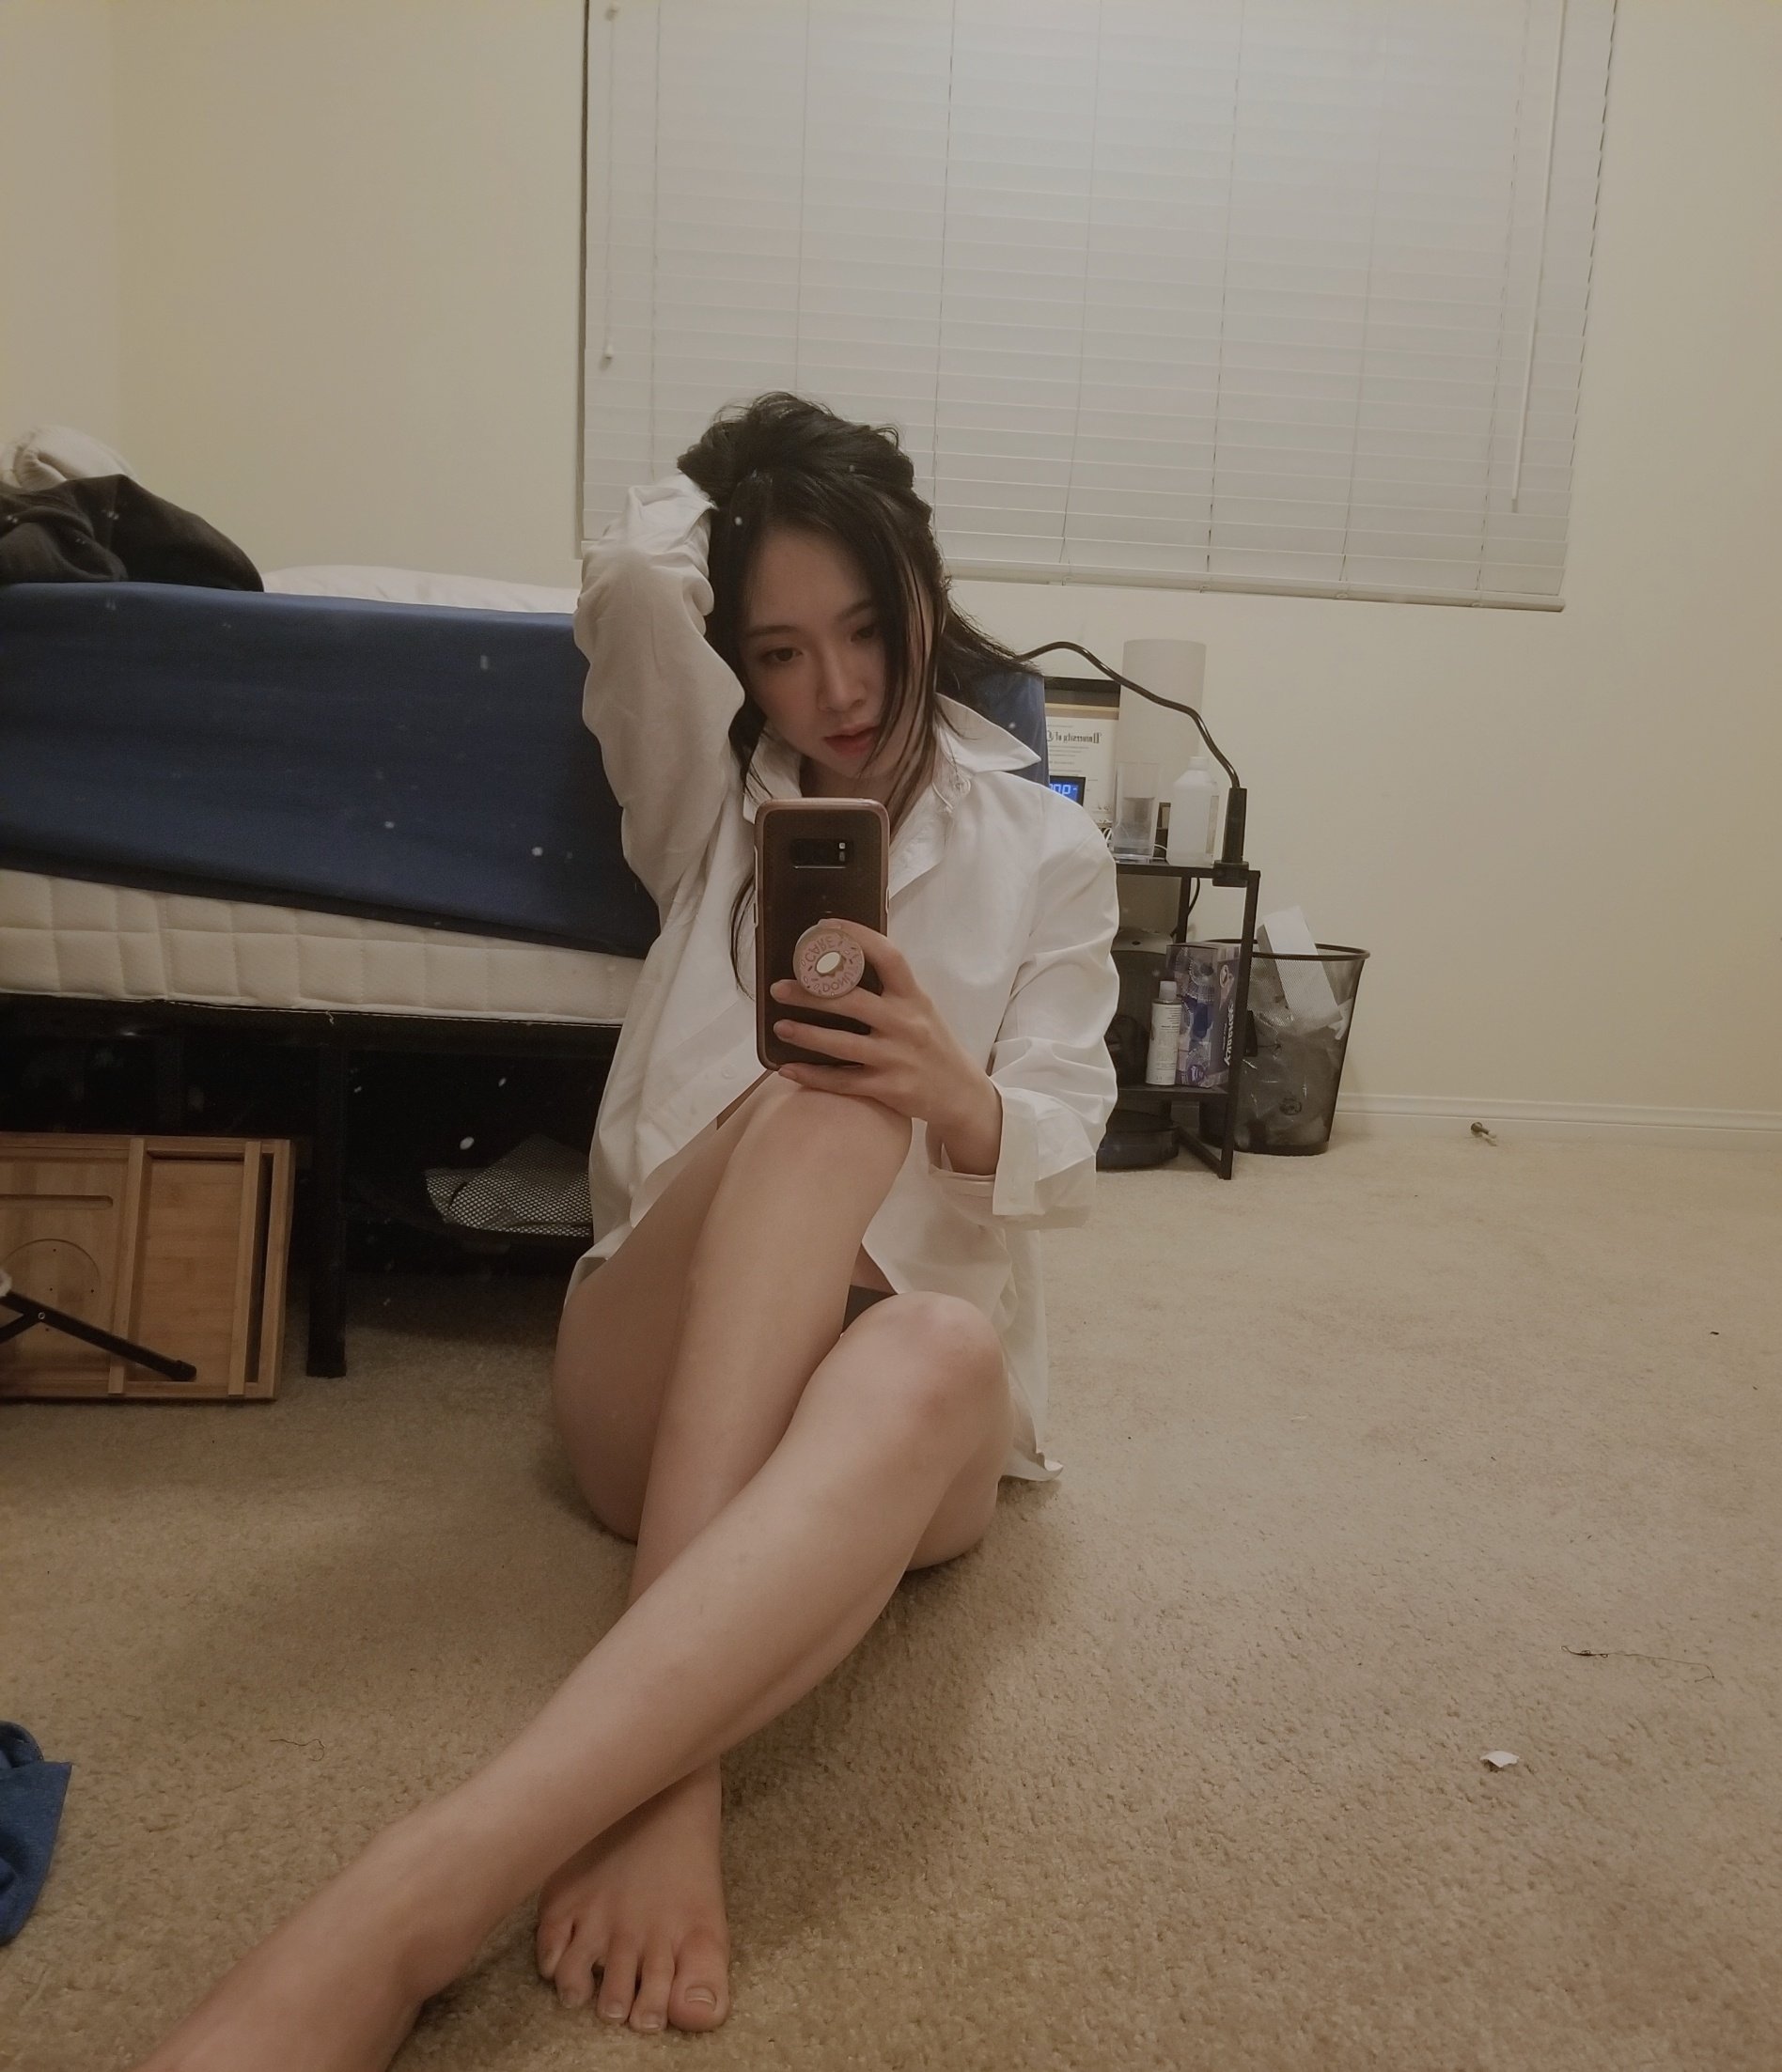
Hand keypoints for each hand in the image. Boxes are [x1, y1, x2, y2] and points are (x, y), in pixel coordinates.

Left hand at [768, 921, 983, 1130]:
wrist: (960, 1094)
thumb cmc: (931, 1045)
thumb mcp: (920, 1010)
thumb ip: (890, 990)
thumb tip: (840, 963)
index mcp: (914, 997)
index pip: (888, 957)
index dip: (856, 937)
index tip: (824, 928)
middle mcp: (907, 1024)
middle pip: (852, 1001)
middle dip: (810, 993)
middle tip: (779, 989)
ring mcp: (898, 1058)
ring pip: (843, 1044)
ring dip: (806, 1034)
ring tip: (780, 1027)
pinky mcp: (890, 1089)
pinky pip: (843, 1081)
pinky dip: (813, 1076)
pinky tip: (788, 1069)